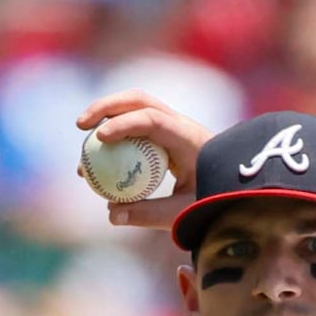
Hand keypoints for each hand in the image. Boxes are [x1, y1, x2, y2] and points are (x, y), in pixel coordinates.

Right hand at [75, 90, 208, 229]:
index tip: (100, 138)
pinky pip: (136, 123)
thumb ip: (147, 213)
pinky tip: (97, 147)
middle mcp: (181, 124)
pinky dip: (116, 129)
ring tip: (83, 133)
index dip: (124, 124)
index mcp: (189, 139)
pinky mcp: (167, 132)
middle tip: (81, 126)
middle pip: (140, 100)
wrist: (233, 191)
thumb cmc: (212, 203)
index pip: (152, 120)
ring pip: (136, 106)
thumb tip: (111, 215)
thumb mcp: (182, 213)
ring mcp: (174, 124)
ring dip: (108, 113)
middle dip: (107, 107)